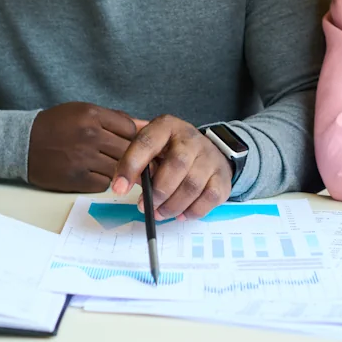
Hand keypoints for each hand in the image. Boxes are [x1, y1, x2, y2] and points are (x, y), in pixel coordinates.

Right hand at [27, 102, 136, 191]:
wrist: (23, 143)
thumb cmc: (56, 126)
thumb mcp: (83, 111)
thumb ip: (113, 118)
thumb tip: (145, 126)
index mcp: (91, 115)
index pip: (131, 128)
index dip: (134, 137)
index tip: (129, 142)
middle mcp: (89, 135)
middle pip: (128, 150)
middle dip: (130, 155)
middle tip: (128, 159)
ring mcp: (82, 158)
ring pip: (118, 168)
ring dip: (118, 170)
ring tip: (109, 165)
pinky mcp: (76, 178)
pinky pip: (103, 183)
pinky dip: (103, 180)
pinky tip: (94, 173)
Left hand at [112, 115, 231, 219]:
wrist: (210, 150)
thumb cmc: (171, 151)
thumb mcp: (152, 148)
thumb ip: (137, 161)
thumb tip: (123, 185)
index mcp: (166, 126)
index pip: (146, 142)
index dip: (131, 166)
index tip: (119, 189)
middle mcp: (191, 138)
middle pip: (177, 165)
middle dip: (157, 192)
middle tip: (144, 206)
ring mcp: (210, 156)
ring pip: (192, 185)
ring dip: (172, 206)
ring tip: (159, 213)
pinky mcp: (222, 176)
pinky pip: (209, 198)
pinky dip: (192, 211)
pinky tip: (180, 214)